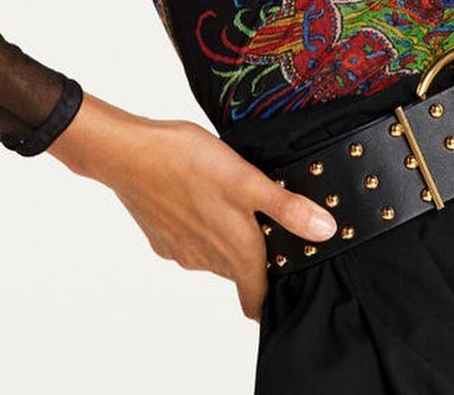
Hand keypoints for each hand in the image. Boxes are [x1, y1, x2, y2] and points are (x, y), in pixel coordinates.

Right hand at [47, 97, 337, 321]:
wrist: (129, 154)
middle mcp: (208, 259)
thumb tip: (324, 230)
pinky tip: (200, 194)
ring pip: (214, 255)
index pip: (256, 299)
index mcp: (235, 251)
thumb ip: (286, 208)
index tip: (286, 277)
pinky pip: (190, 241)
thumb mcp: (247, 179)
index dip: (272, 295)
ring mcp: (182, 251)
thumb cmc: (188, 162)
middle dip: (254, 253)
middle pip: (239, 272)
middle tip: (265, 217)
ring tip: (233, 198)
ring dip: (226, 236)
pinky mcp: (161, 237)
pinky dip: (200, 225)